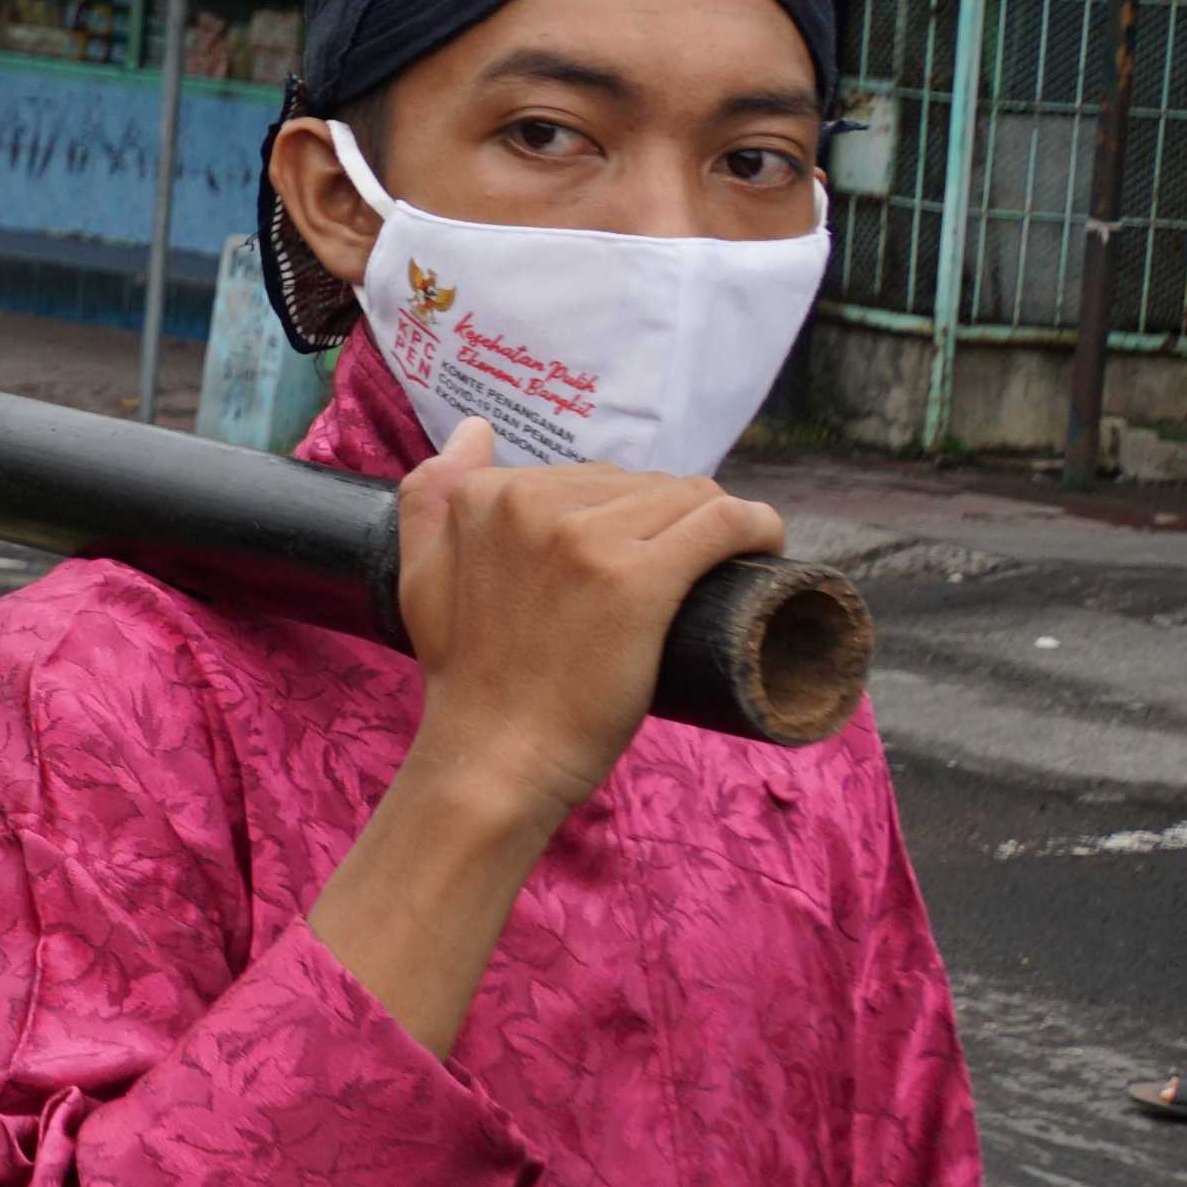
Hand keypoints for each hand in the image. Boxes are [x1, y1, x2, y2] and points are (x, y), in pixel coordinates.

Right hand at [384, 421, 791, 852]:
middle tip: (679, 574)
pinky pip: (720, 524)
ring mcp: (585, 539)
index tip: (642, 551)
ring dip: (715, 525)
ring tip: (721, 567)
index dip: (626, 514)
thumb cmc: (467, 678)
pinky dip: (755, 526)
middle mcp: (530, 504)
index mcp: (484, 498)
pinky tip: (765, 541)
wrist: (494, 758)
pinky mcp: (637, 580)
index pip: (590, 476)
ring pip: (687, 498)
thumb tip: (474, 428)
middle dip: (668, 521)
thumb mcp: (421, 577)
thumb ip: (430, 497)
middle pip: (640, 484)